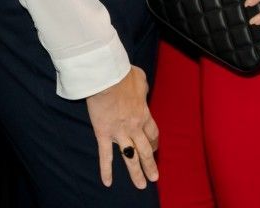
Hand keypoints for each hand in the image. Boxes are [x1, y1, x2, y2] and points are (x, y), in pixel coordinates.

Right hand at [84, 66, 158, 189]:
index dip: (154, 143)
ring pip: (131, 157)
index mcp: (144, 113)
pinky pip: (105, 155)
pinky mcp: (104, 133)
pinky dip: (106, 170)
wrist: (107, 77)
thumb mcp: (140, 78)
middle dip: (150, 164)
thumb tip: (142, 90)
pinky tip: (107, 182)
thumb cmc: (123, 74)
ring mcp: (120, 132)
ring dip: (136, 172)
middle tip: (154, 177)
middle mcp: (135, 126)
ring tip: (141, 185)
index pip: (152, 133)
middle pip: (145, 149)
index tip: (154, 149)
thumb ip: (142, 88)